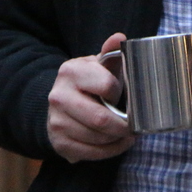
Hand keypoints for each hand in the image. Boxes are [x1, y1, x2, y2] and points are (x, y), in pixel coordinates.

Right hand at [47, 33, 135, 161]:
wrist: (60, 102)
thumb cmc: (88, 81)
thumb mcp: (98, 64)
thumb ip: (110, 51)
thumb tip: (120, 37)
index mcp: (71, 71)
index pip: (106, 86)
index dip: (119, 92)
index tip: (123, 94)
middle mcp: (59, 96)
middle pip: (100, 119)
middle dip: (124, 125)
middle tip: (135, 125)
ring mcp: (56, 121)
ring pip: (97, 139)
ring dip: (118, 140)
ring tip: (128, 134)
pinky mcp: (58, 143)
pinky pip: (90, 154)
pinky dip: (109, 151)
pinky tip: (117, 143)